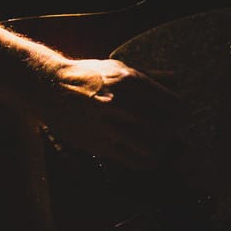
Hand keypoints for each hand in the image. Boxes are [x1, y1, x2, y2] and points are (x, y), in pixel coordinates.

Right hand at [31, 57, 182, 171]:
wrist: (49, 88)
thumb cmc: (88, 76)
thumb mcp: (118, 68)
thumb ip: (150, 76)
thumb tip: (177, 79)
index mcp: (129, 81)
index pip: (171, 103)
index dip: (181, 111)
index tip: (181, 114)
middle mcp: (121, 104)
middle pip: (164, 128)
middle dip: (173, 133)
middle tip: (173, 133)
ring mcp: (109, 126)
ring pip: (150, 148)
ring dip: (161, 150)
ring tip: (162, 148)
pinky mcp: (99, 144)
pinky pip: (132, 160)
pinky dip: (146, 162)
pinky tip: (148, 158)